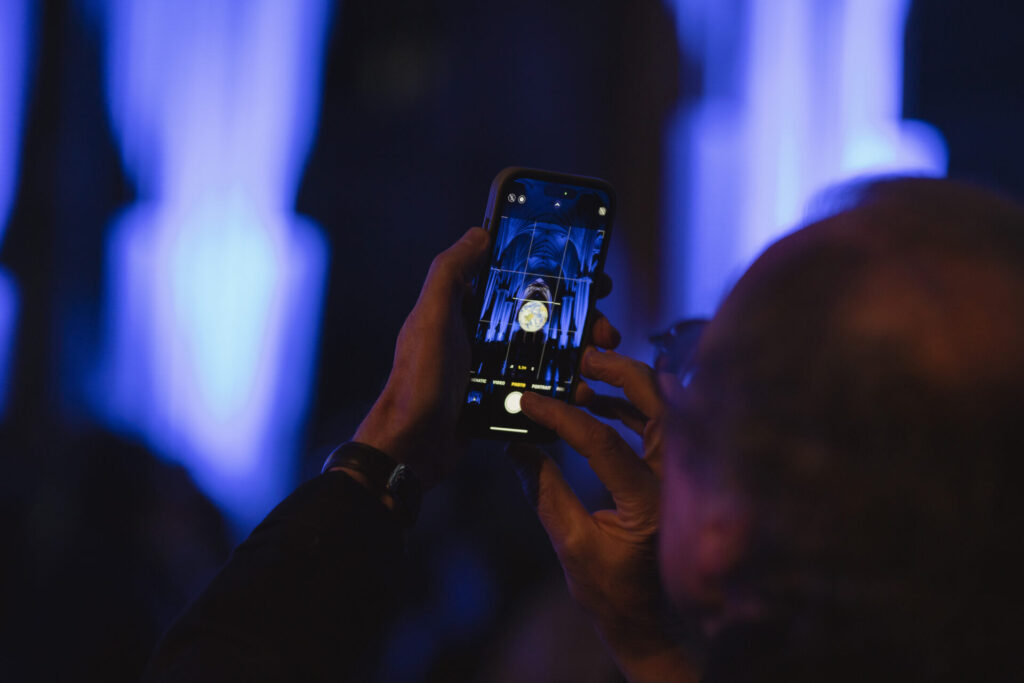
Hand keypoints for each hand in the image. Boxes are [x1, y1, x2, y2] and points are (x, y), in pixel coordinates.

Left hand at [355, 227, 617, 489]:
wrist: (411, 446)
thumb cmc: (418, 380)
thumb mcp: (432, 316)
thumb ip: (450, 271)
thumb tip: (479, 232)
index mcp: (466, 308)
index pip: (520, 279)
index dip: (557, 274)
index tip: (593, 278)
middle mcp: (481, 333)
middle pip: (544, 316)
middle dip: (581, 319)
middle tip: (606, 331)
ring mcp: (494, 366)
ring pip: (549, 350)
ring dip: (580, 353)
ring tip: (602, 361)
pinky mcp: (502, 398)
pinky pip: (542, 385)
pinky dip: (566, 385)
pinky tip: (585, 389)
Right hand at [510, 348, 696, 682]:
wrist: (646, 618)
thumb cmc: (610, 591)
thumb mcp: (569, 544)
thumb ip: (543, 491)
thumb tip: (514, 446)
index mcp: (648, 505)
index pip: (604, 443)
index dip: (561, 417)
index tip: (527, 401)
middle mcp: (674, 482)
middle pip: (659, 404)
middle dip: (619, 373)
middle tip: (580, 359)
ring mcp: (680, 476)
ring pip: (664, 408)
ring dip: (627, 385)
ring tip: (583, 375)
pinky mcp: (675, 474)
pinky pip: (661, 425)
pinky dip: (631, 407)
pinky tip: (596, 403)